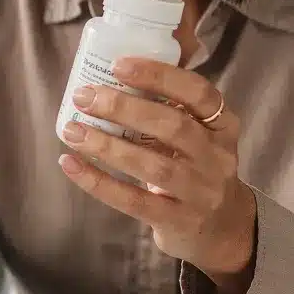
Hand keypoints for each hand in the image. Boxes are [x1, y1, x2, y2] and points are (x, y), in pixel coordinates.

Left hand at [57, 58, 256, 293]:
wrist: (222, 228)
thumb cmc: (197, 168)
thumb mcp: (200, 136)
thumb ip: (170, 109)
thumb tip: (111, 76)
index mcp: (223, 126)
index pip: (199, 93)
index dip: (160, 76)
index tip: (118, 65)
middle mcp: (217, 158)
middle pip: (172, 126)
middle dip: (124, 108)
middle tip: (85, 96)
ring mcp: (200, 192)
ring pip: (152, 164)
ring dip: (106, 145)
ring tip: (71, 130)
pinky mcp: (177, 221)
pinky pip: (133, 200)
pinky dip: (98, 182)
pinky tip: (71, 164)